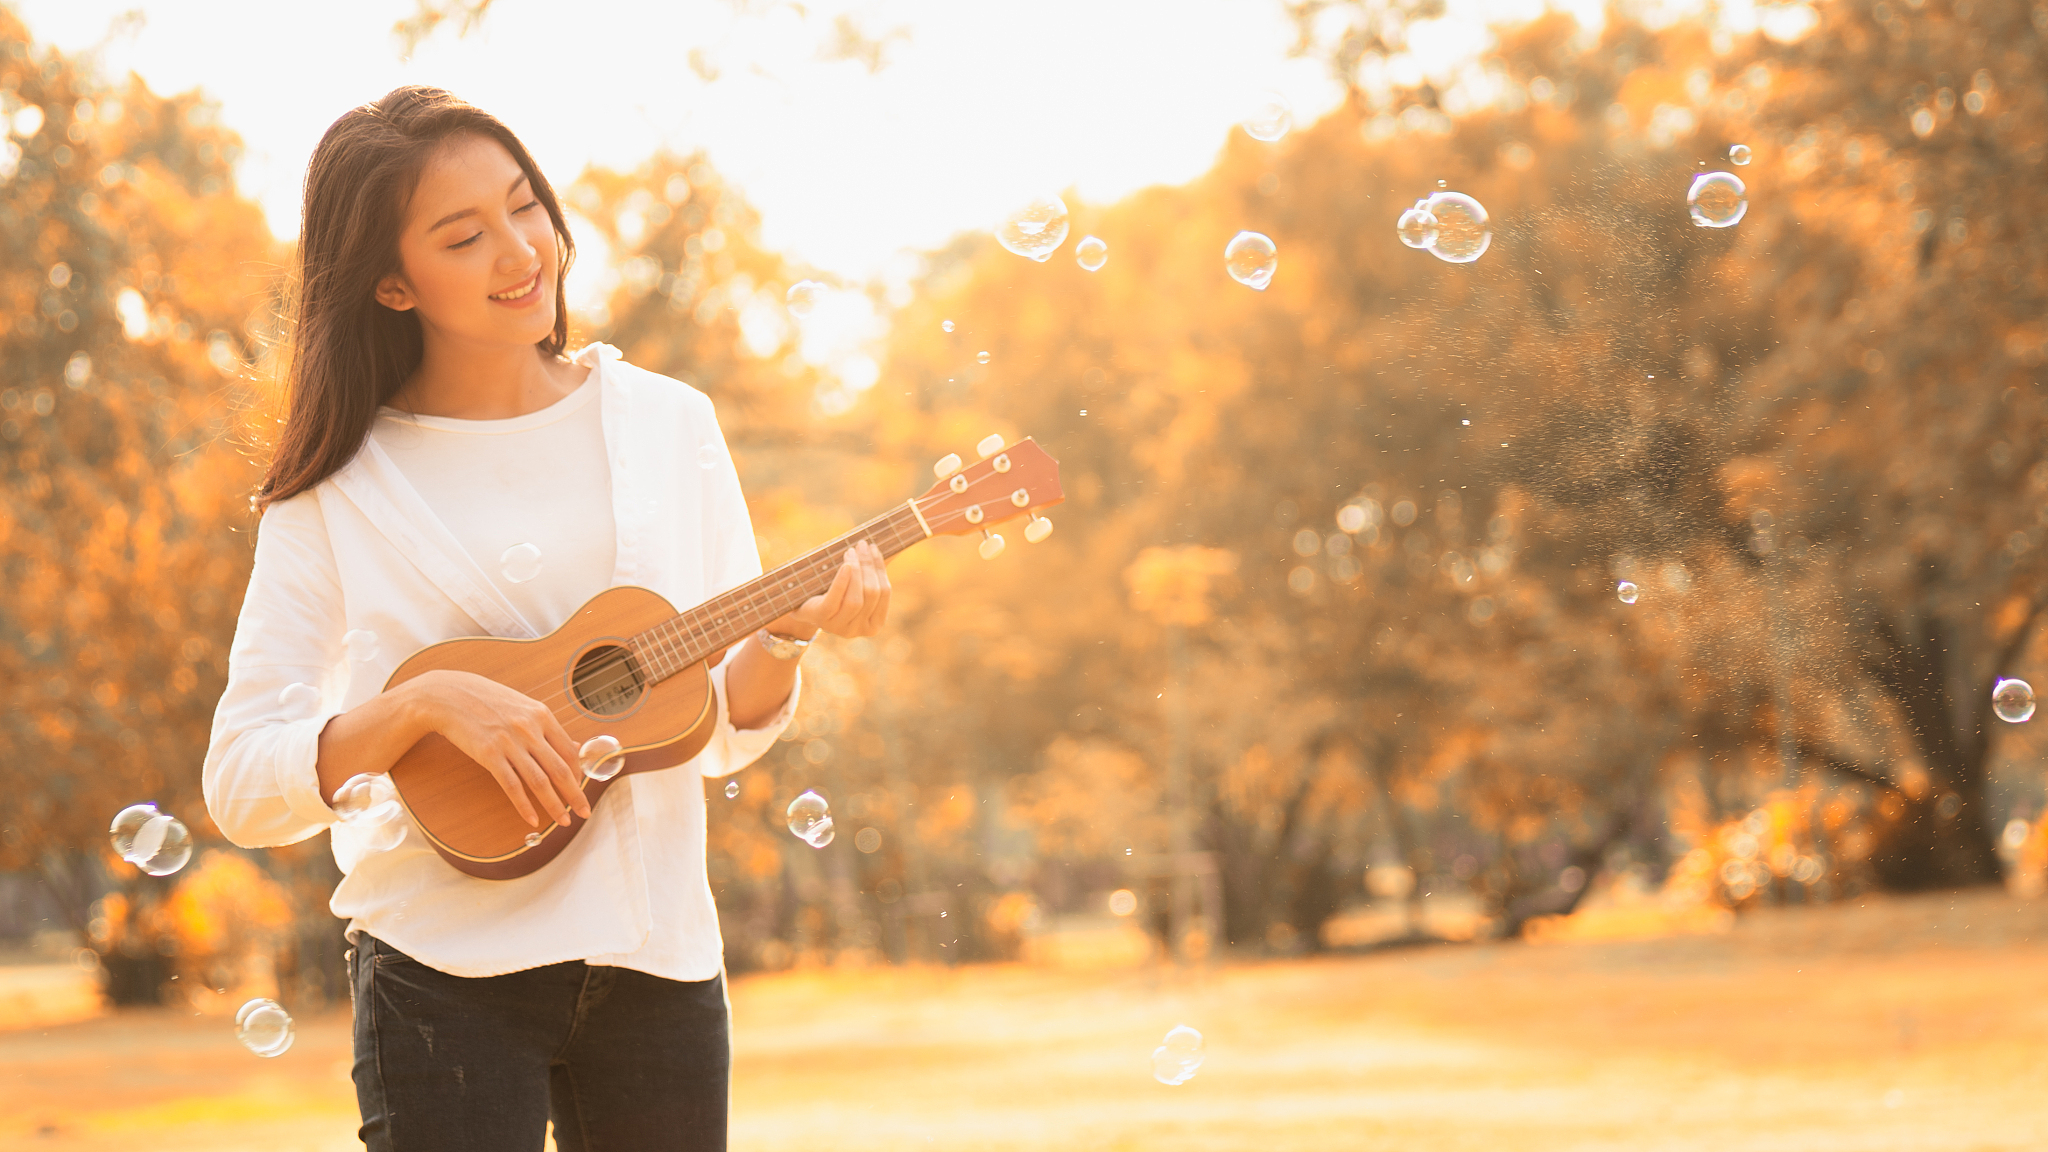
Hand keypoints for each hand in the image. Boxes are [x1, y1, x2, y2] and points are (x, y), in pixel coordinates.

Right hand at [402, 670, 593, 828]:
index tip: (580, 789)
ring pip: (539, 781)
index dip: (579, 775)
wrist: (448, 694)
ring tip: (563, 821)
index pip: (570, 752)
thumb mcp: (523, 707)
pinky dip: (524, 806)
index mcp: (542, 716)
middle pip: (560, 769)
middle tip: (585, 813)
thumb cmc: (487, 700)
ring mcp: (509, 742)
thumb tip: (576, 747)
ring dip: (554, 805)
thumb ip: (548, 728)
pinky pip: (512, 786)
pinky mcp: (489, 755)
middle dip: (575, 795)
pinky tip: (532, 819)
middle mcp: (530, 729)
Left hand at [773, 539, 890, 639]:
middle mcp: (859, 631)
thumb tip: (896, 547)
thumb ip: (873, 574)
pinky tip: (845, 565)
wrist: (802, 606)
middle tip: (862, 545)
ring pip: (856, 599)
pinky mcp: (823, 619)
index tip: (874, 548)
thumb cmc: (834, 593)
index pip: (884, 593)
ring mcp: (840, 628)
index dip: (880, 568)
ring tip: (850, 551)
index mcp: (874, 625)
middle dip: (868, 566)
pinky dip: (842, 581)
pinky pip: (836, 599)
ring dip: (856, 570)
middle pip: (872, 594)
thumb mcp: (855, 587)